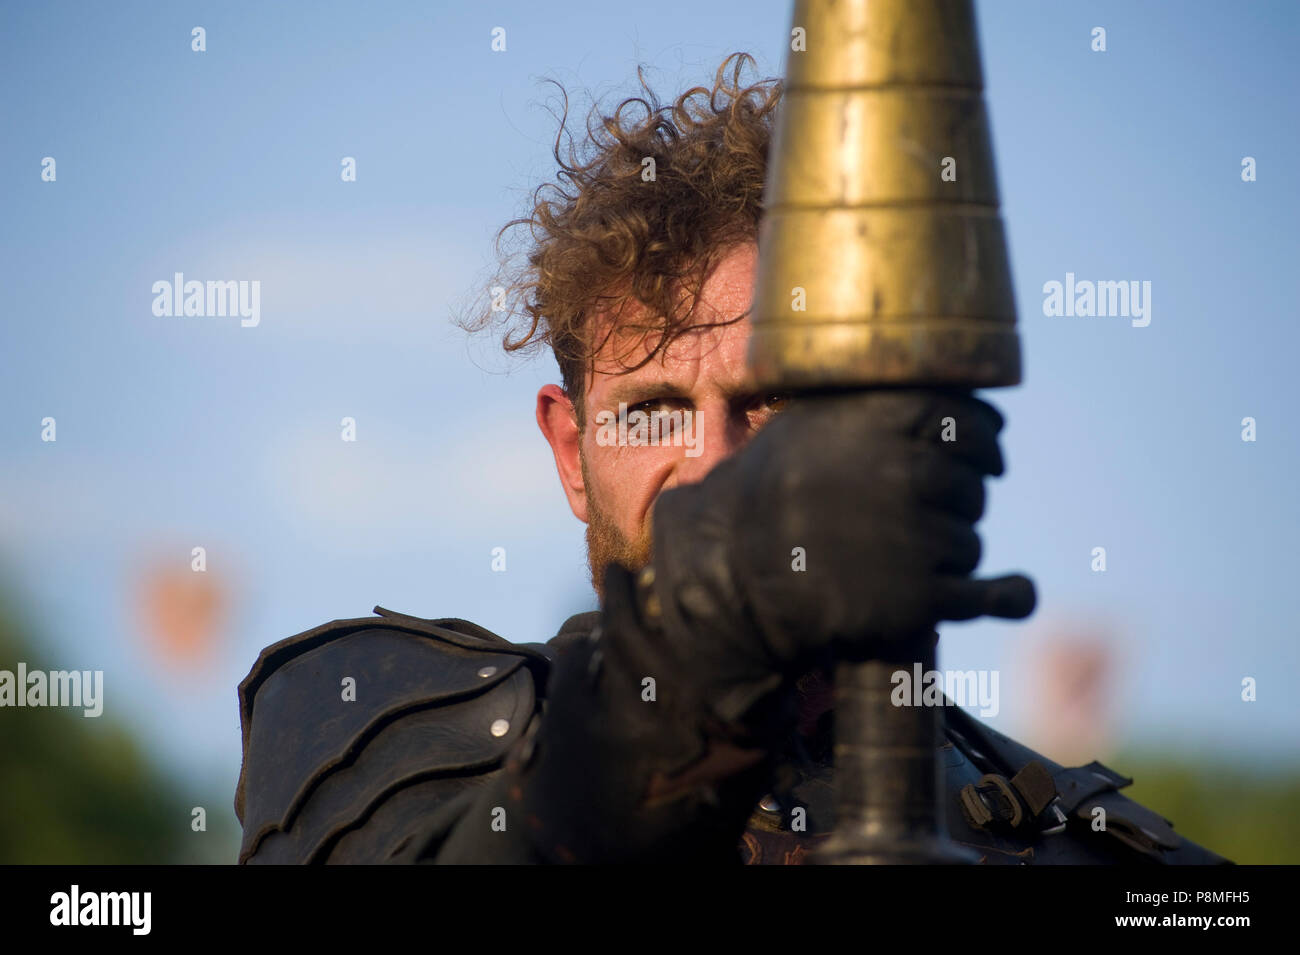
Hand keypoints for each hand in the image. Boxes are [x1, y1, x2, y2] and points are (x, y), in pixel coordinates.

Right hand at [646, 387, 1035, 726]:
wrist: (731, 579)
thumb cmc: (765, 496)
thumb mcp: (806, 426)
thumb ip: (877, 407)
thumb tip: (970, 405)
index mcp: (878, 420)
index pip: (967, 417)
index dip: (985, 437)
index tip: (988, 453)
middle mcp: (902, 471)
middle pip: (972, 484)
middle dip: (958, 500)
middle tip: (919, 517)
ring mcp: (914, 535)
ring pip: (970, 539)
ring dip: (952, 549)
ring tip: (901, 558)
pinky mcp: (919, 598)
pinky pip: (984, 592)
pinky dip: (1005, 594)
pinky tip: (1016, 591)